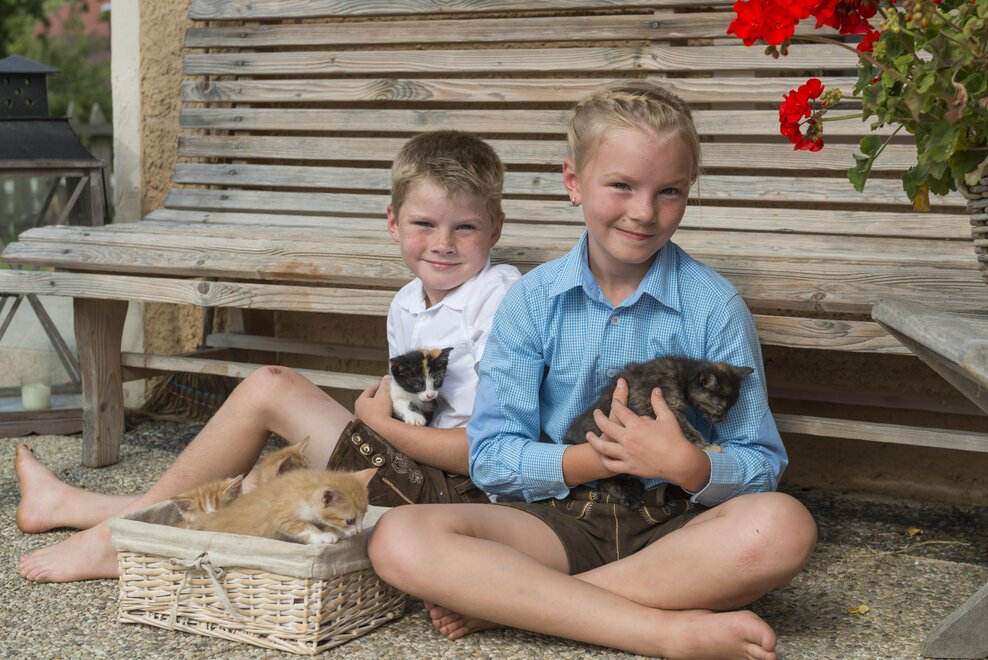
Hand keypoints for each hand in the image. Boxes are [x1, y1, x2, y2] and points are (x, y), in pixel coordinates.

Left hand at [354, 376, 393, 425]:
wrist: (381, 431)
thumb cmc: (380, 411)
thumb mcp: (384, 395)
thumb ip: (385, 385)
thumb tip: (386, 377)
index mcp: (360, 401)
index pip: (369, 389)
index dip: (379, 385)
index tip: (386, 384)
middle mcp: (357, 411)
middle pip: (369, 400)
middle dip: (377, 397)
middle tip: (387, 395)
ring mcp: (360, 421)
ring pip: (370, 411)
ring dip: (377, 408)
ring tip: (386, 406)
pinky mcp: (365, 429)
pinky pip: (371, 420)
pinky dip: (377, 417)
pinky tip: (383, 417)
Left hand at [585, 385, 709, 488]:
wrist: (679, 462)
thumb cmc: (674, 439)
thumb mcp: (667, 417)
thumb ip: (658, 403)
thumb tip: (655, 390)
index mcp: (636, 425)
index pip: (619, 410)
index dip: (615, 404)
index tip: (614, 403)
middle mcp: (627, 439)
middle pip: (606, 426)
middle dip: (598, 418)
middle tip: (596, 413)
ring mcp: (626, 454)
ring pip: (603, 447)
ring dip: (594, 440)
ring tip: (588, 435)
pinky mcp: (629, 467)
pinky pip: (612, 464)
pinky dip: (604, 459)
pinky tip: (602, 455)